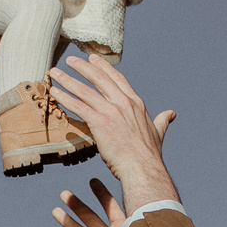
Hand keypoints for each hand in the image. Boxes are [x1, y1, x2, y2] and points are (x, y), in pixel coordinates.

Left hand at [50, 54, 178, 207]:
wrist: (142, 167)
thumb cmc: (148, 155)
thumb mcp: (158, 132)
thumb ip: (162, 121)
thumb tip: (171, 114)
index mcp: (135, 103)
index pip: (117, 79)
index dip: (104, 67)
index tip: (93, 59)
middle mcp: (123, 103)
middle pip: (99, 78)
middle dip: (83, 67)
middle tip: (71, 60)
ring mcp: (111, 111)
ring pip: (85, 90)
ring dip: (68, 79)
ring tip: (54, 73)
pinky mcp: (99, 122)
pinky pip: (78, 106)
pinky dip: (65, 98)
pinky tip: (55, 92)